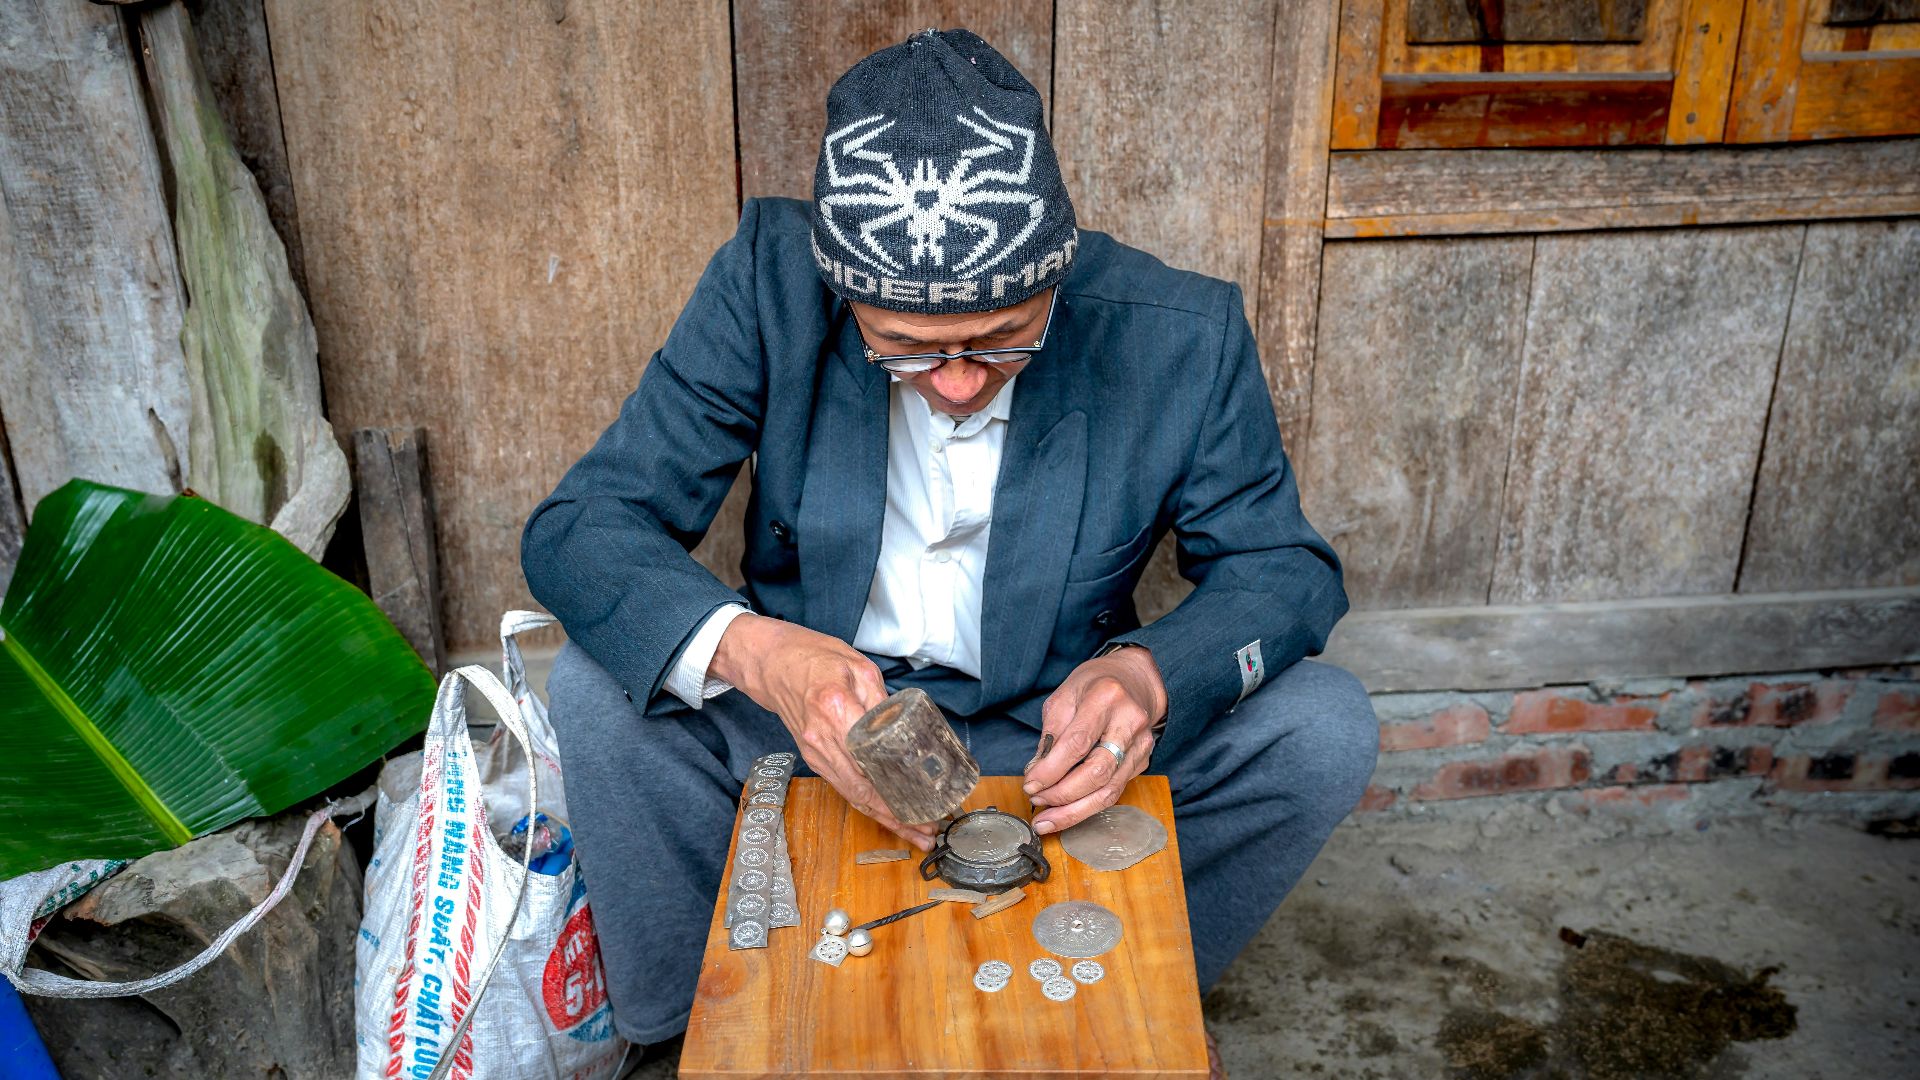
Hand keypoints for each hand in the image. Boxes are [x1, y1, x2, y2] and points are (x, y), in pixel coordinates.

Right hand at [709, 614, 936, 850]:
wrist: (773, 663)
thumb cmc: (815, 658)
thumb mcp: (859, 667)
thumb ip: (882, 702)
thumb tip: (904, 730)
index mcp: (836, 711)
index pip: (870, 766)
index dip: (898, 794)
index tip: (925, 806)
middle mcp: (822, 739)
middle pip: (862, 790)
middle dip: (896, 817)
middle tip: (927, 832)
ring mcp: (815, 752)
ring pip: (852, 794)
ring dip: (883, 817)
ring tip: (914, 832)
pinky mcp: (813, 757)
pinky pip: (843, 786)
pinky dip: (867, 803)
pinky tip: (887, 813)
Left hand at [1021, 646, 1165, 834]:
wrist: (1134, 680)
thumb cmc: (1094, 686)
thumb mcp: (1064, 696)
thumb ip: (1051, 733)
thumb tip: (1036, 772)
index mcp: (1106, 698)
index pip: (1077, 743)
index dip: (1051, 769)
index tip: (1030, 783)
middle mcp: (1129, 722)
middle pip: (1097, 771)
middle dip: (1062, 794)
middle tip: (1036, 800)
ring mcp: (1141, 744)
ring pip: (1109, 790)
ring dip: (1074, 811)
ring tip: (1047, 820)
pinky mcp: (1142, 762)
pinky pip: (1114, 791)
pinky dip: (1087, 807)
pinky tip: (1066, 812)